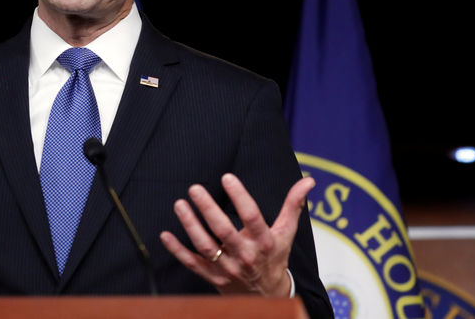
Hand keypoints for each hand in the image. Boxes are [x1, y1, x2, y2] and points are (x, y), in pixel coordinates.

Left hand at [160, 173, 313, 296]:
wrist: (267, 296)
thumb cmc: (274, 257)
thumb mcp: (286, 232)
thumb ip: (293, 205)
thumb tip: (309, 181)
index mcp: (264, 241)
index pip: (252, 217)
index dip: (240, 197)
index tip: (227, 178)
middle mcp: (245, 255)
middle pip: (224, 231)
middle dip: (208, 209)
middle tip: (194, 189)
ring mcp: (227, 267)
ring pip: (206, 246)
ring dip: (190, 226)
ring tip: (179, 204)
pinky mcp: (213, 276)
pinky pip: (192, 263)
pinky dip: (177, 250)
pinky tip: (165, 235)